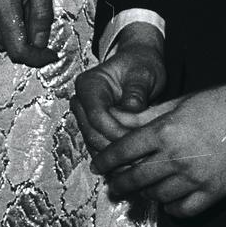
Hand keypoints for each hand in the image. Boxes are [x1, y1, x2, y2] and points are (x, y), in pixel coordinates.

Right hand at [0, 0, 55, 64]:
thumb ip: (41, 13)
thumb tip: (41, 43)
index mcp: (1, 2)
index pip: (17, 50)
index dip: (36, 58)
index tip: (50, 54)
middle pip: (3, 46)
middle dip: (25, 41)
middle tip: (38, 17)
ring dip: (10, 33)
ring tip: (22, 3)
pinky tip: (6, 0)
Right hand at [71, 25, 166, 161]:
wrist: (140, 64)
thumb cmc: (141, 65)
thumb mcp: (143, 73)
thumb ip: (136, 90)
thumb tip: (132, 108)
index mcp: (89, 84)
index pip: (96, 116)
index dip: (115, 131)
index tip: (135, 139)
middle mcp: (82, 101)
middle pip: (92, 133)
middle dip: (115, 147)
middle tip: (140, 156)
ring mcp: (86, 116)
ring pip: (94, 144)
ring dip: (115, 155)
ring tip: (139, 162)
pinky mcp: (95, 128)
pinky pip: (100, 147)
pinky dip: (115, 156)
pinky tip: (133, 162)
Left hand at [86, 72, 225, 218]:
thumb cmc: (218, 101)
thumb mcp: (178, 103)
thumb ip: (147, 117)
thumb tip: (117, 123)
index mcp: (165, 131)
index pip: (123, 151)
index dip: (106, 160)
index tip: (98, 166)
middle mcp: (177, 157)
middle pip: (135, 178)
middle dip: (119, 183)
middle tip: (113, 186)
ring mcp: (196, 177)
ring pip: (157, 195)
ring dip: (146, 193)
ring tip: (142, 190)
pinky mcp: (214, 191)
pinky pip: (183, 210)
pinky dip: (172, 208)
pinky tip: (168, 201)